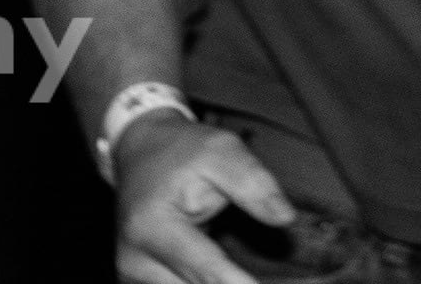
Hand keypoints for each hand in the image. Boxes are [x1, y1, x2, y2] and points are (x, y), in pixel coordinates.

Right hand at [113, 115, 296, 283]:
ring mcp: (135, 277)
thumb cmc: (181, 150)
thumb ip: (252, 183)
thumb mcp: (220, 150)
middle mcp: (135, 261)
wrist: (140, 152)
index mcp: (151, 227)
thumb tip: (285, 218)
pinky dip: (208, 283)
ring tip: (246, 272)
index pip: (205, 270)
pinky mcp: (142, 283)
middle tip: (275, 279)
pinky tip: (229, 276)